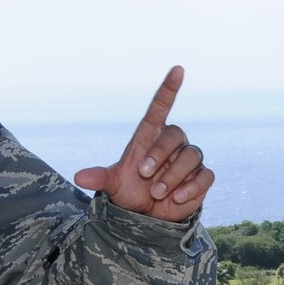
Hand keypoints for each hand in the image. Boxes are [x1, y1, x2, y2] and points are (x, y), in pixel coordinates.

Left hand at [72, 66, 211, 221]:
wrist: (148, 216)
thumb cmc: (132, 191)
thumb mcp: (114, 184)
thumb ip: (100, 178)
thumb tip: (78, 177)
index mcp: (150, 137)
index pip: (161, 107)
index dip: (169, 88)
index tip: (178, 69)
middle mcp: (172, 144)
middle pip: (175, 134)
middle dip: (160, 154)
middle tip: (144, 175)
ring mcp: (188, 160)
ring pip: (191, 156)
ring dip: (173, 176)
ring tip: (157, 194)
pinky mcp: (201, 178)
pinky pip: (205, 176)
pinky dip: (191, 188)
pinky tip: (176, 198)